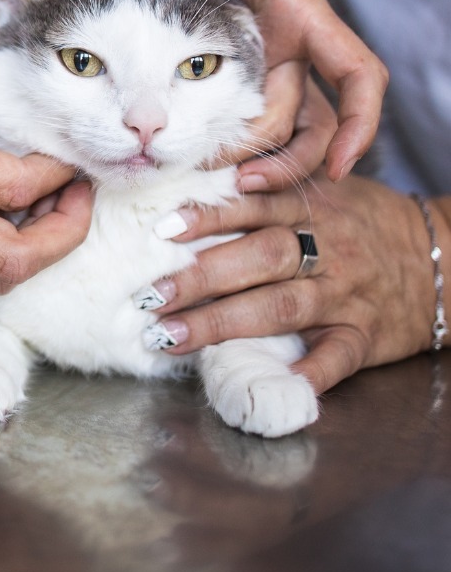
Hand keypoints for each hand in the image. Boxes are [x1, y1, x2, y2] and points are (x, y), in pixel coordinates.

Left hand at [136, 0, 387, 181]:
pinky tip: (193, 166)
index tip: (341, 167)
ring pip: (274, 133)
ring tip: (214, 182)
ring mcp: (254, 64)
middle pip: (311, 121)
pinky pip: (234, 126)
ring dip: (255, 162)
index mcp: (301, 14)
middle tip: (241, 185)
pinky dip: (224, 150)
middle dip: (288, 159)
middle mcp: (287, 46)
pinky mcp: (219, 76)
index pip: (356, 74)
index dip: (361, 122)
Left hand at [142, 173, 436, 392]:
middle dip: (200, 279)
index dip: (208, 217)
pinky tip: (273, 384)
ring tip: (170, 336)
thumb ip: (269, 189)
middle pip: (258, 259)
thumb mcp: (324, 192)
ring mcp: (345, 295)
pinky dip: (309, 373)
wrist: (441, 258)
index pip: (252, 208)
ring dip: (222, 324)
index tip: (163, 230)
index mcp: (311, 209)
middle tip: (149, 296)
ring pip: (281, 307)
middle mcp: (326, 249)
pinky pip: (337, 357)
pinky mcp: (365, 336)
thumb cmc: (362, 223)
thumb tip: (195, 187)